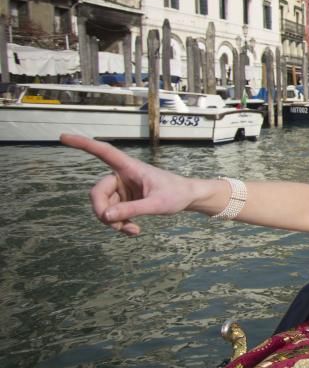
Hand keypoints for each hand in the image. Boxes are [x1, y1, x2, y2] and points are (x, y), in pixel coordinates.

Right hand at [60, 133, 200, 235]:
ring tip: (131, 230)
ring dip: (113, 222)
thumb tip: (106, 216)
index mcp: (130, 167)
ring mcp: (122, 189)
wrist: (188, 198)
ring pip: (103, 207)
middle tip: (112, 224)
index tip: (63, 137)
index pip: (103, 152)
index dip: (83, 144)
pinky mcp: (124, 201)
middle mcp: (122, 176)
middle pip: (97, 192)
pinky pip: (112, 214)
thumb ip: (132, 209)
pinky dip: (119, 224)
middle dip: (101, 210)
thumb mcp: (157, 203)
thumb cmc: (176, 194)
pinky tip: (133, 230)